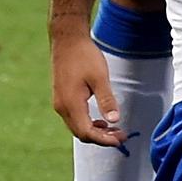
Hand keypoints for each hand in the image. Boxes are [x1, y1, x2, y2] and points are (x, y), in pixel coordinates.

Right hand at [51, 23, 124, 147]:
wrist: (67, 40)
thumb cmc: (84, 56)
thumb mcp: (99, 78)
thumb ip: (107, 100)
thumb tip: (114, 120)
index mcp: (71, 104)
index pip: (86, 132)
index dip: (103, 139)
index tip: (120, 140)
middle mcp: (62, 107)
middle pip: (80, 133)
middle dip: (101, 138)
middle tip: (121, 136)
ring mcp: (60, 103)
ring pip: (77, 126)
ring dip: (95, 131)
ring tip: (114, 129)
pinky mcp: (62, 98)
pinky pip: (74, 118)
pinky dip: (88, 123)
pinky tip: (101, 120)